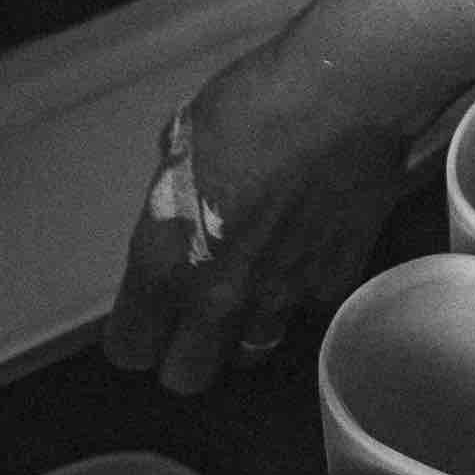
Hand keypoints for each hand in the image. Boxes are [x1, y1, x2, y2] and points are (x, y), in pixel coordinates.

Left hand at [102, 30, 421, 395]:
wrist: (344, 97)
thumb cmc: (253, 104)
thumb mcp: (182, 139)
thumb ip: (173, 191)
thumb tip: (183, 200)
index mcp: (168, 261)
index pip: (129, 346)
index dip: (131, 335)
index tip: (139, 317)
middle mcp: (220, 296)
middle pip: (186, 376)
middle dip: (180, 356)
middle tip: (187, 318)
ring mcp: (283, 296)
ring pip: (250, 353)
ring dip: (239, 333)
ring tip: (244, 291)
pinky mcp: (334, 281)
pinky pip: (307, 309)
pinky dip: (299, 292)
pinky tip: (300, 254)